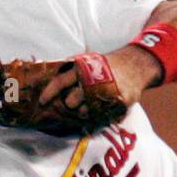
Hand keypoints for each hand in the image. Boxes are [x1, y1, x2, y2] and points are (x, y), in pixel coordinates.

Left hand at [36, 48, 159, 117]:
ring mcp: (106, 93)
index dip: (49, 93)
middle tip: (76, 102)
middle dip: (71, 104)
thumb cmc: (106, 65)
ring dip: (85, 112)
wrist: (134, 66)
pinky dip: (100, 114)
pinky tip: (102, 107)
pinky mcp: (118, 102)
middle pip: (71, 101)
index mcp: (82, 68)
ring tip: (91, 105)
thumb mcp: (87, 60)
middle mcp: (92, 81)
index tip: (42, 102)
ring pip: (86, 111)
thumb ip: (69, 68)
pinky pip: (102, 116)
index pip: (60, 82)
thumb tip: (45, 68)